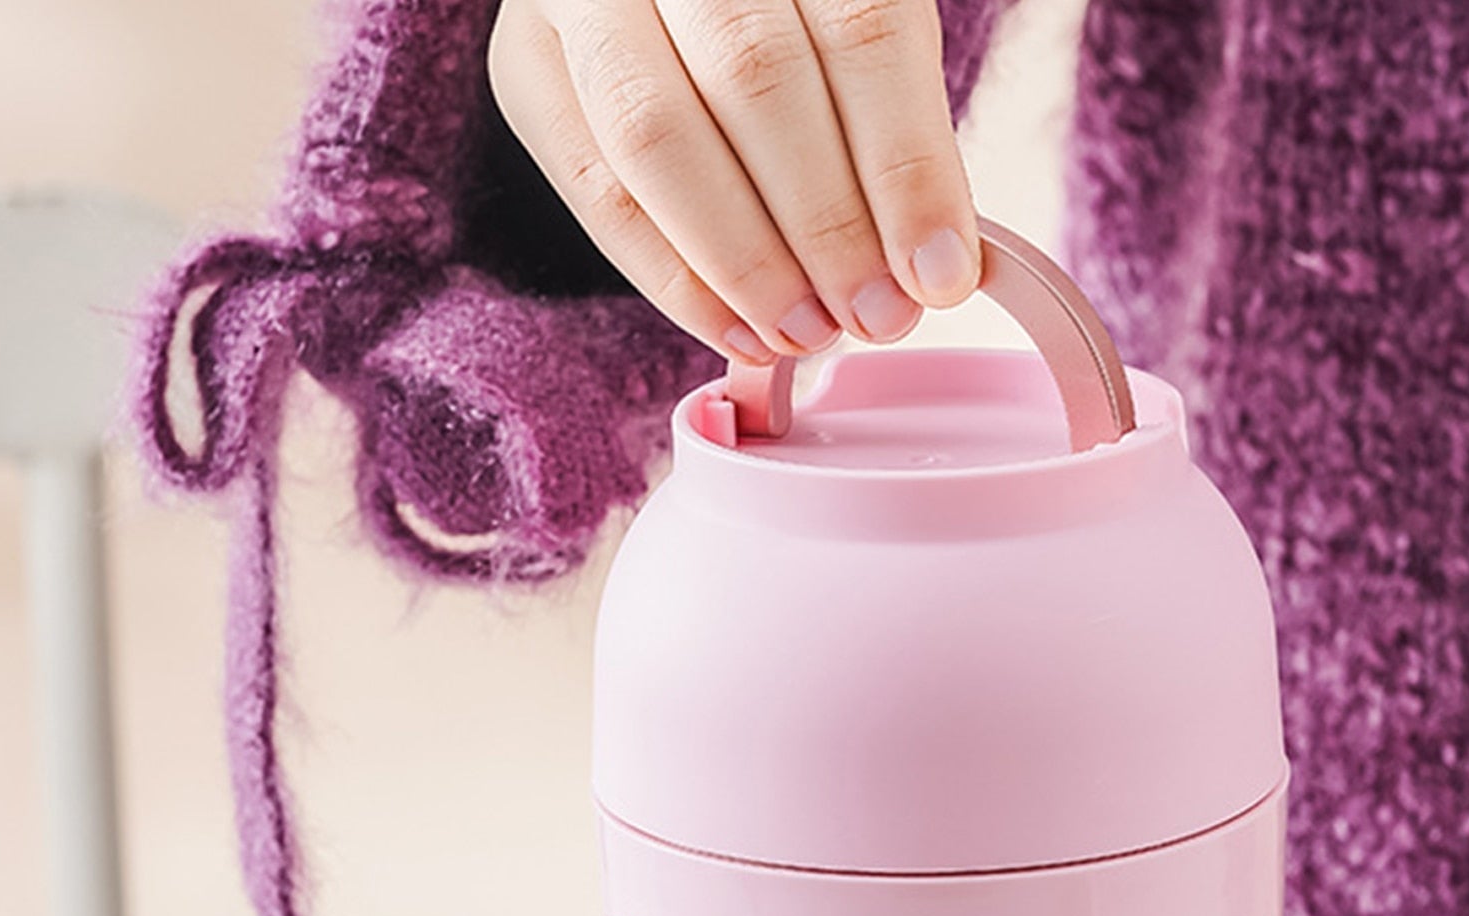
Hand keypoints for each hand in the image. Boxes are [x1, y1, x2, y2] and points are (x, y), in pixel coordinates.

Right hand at [488, 0, 979, 361]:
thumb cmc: (783, 15)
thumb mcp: (847, 23)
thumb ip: (890, 115)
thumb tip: (935, 267)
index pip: (859, 27)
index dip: (905, 164)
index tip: (941, 273)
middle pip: (754, 81)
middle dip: (827, 226)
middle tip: (876, 316)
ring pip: (658, 136)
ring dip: (747, 262)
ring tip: (808, 331)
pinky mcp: (527, 66)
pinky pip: (597, 191)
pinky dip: (673, 280)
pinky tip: (737, 331)